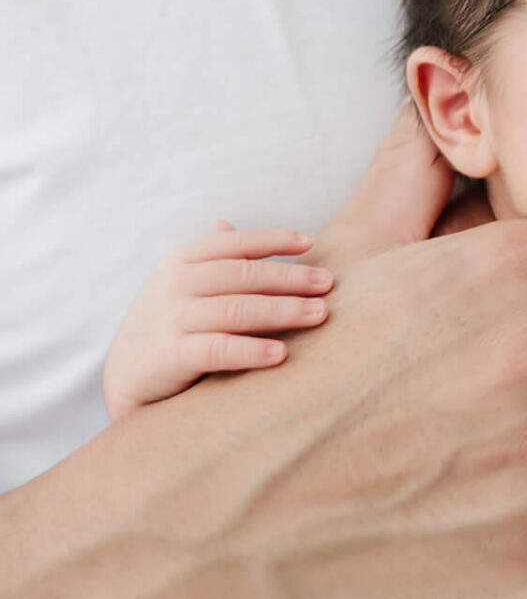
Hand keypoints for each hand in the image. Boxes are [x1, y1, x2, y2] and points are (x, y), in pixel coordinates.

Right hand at [102, 221, 333, 418]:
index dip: (273, 239)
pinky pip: (218, 350)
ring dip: (282, 310)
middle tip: (327, 283)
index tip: (311, 242)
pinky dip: (251, 350)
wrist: (126, 375)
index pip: (235, 244)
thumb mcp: (180, 284)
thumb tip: (227, 223)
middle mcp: (175, 284)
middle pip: (242, 275)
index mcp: (181, 260)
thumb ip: (208, 258)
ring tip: (319, 314)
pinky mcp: (171, 355)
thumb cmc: (167, 324)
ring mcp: (171, 319)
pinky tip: (282, 353)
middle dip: (289, 277)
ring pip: (236, 310)